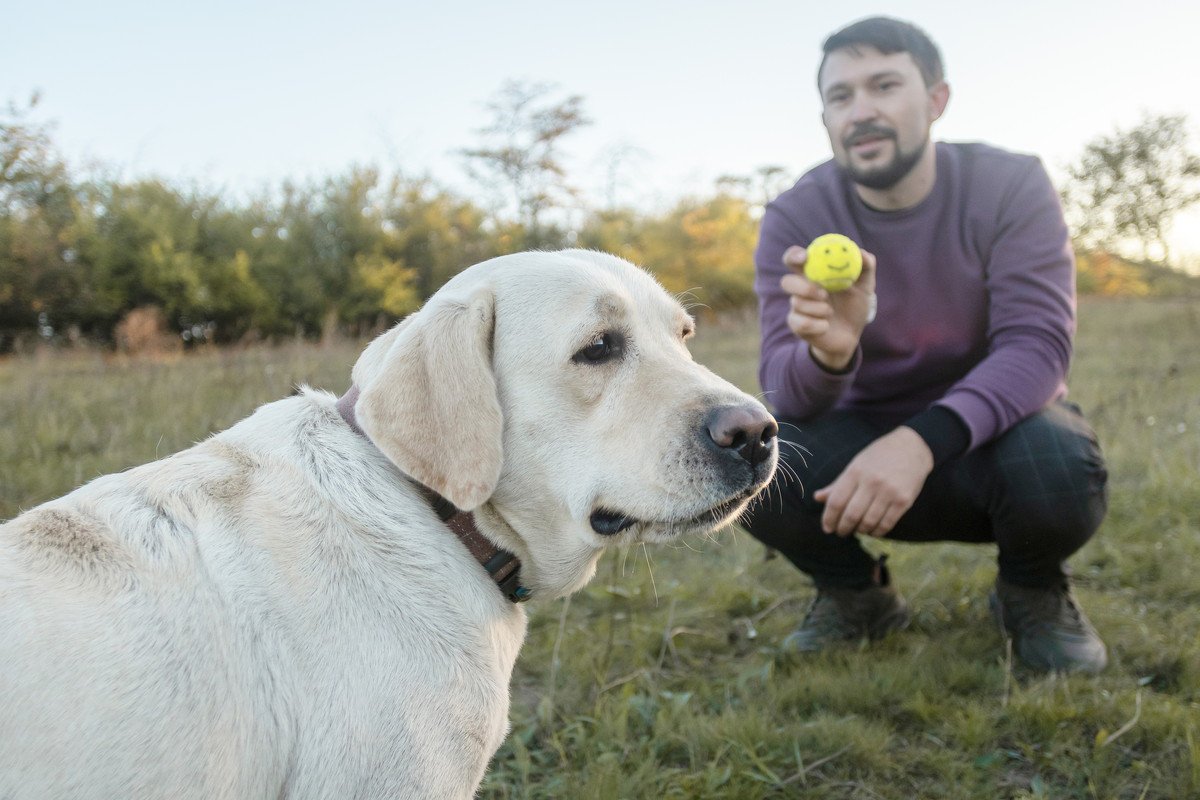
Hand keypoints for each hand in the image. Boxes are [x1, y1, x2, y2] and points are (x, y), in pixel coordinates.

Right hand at [779, 244, 876, 369]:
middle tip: (824, 294)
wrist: (850, 335)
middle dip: (803, 287)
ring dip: (818, 309)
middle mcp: (801, 289)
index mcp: (812, 275)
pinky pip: (802, 323)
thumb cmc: (854, 306)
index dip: (794, 256)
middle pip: (787, 281)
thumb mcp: (865, 286)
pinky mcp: (796, 325)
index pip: (794, 260)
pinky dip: (818, 325)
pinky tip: (826, 326)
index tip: (804, 257)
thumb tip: (861, 253)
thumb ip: (866, 267)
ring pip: (797, 304)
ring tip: (831, 312)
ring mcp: (796, 308)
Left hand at [813, 426, 932, 537]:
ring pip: (868, 522)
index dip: (829, 518)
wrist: (911, 448)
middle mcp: (871, 482)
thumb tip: (817, 498)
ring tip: (857, 530)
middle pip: (851, 515)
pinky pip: (887, 524)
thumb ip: (837, 484)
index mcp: (855, 472)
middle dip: (843, 528)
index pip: (836, 501)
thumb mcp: (855, 465)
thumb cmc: (878, 456)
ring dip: (860, 531)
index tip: (827, 527)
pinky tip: (872, 531)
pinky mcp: (904, 501)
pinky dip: (877, 532)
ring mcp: (889, 492)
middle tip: (841, 532)